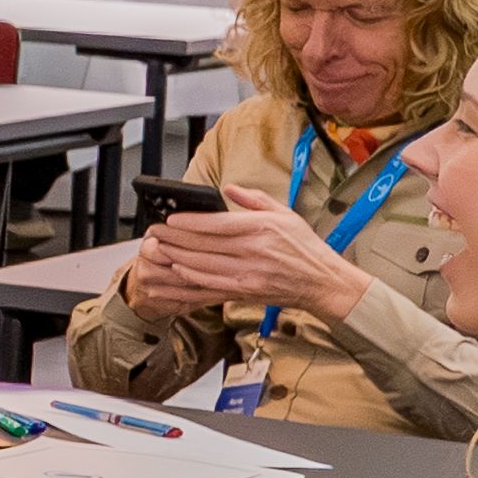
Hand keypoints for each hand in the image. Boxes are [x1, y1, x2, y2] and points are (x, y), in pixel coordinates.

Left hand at [138, 199, 366, 325]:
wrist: (322, 282)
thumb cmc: (305, 247)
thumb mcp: (285, 214)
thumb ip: (254, 200)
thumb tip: (228, 188)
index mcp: (262, 228)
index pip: (216, 224)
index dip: (189, 222)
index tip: (171, 218)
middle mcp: (254, 251)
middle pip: (203, 244)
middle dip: (174, 238)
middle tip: (154, 232)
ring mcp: (249, 272)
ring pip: (202, 264)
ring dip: (176, 256)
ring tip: (159, 248)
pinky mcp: (246, 290)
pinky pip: (211, 283)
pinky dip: (191, 275)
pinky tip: (178, 268)